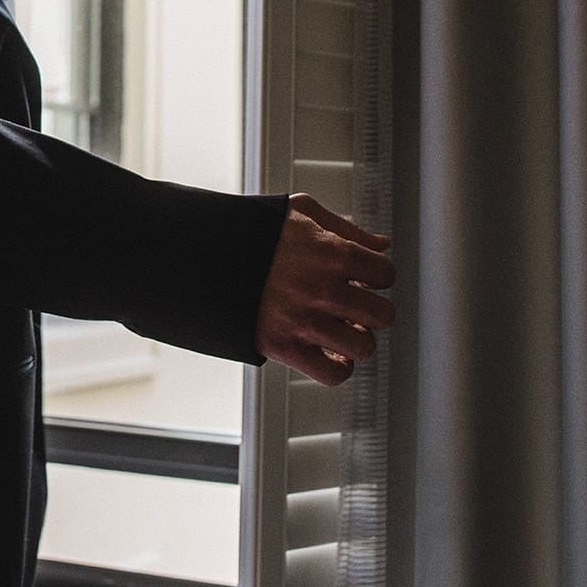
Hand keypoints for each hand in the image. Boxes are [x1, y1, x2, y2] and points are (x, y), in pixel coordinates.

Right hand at [254, 193, 395, 385]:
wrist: (201, 255)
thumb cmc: (250, 231)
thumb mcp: (299, 212)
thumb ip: (345, 228)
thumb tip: (383, 245)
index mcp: (330, 252)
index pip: (385, 273)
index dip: (376, 275)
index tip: (362, 278)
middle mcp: (322, 289)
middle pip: (382, 315)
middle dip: (372, 310)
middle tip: (355, 305)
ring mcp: (304, 321)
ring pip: (364, 348)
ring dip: (357, 339)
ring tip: (342, 329)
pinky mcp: (284, 347)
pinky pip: (333, 374)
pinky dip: (338, 368)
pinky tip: (330, 353)